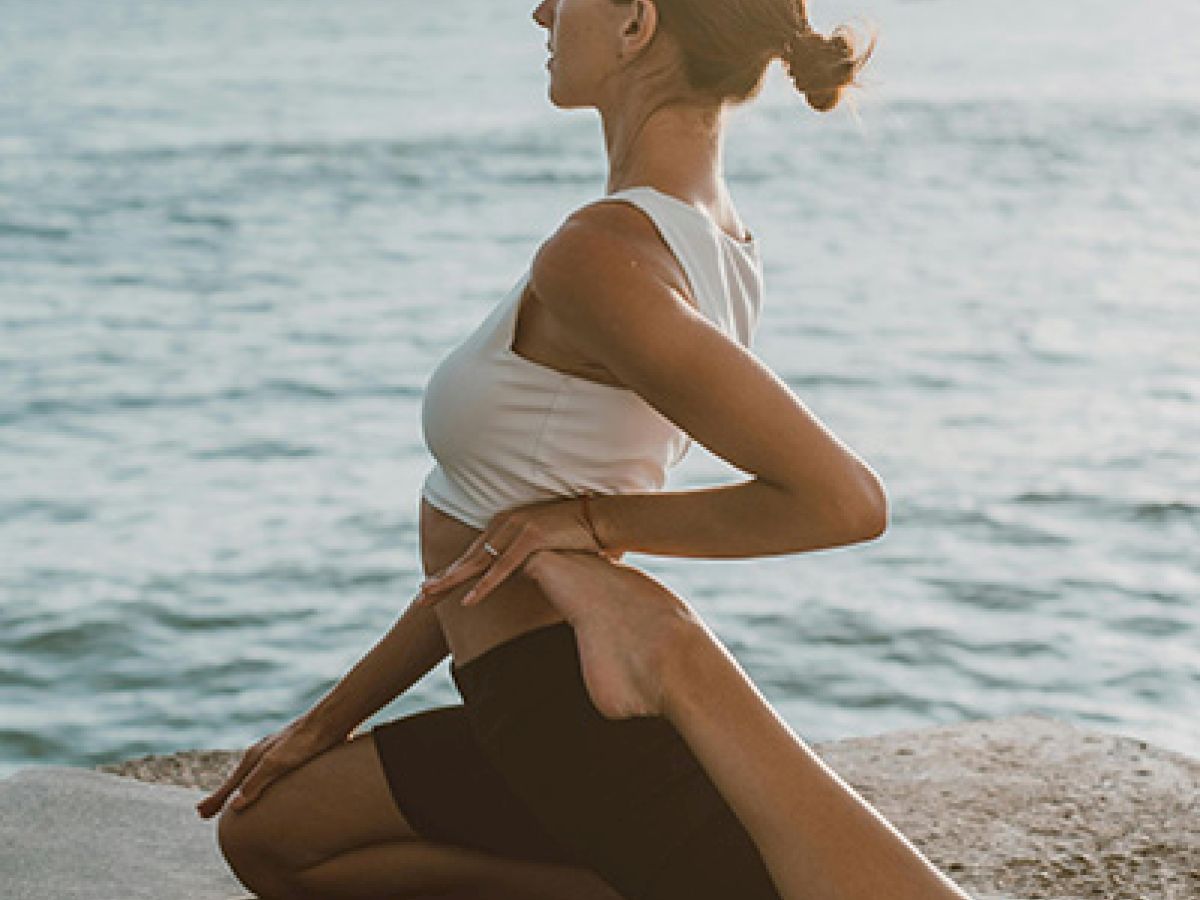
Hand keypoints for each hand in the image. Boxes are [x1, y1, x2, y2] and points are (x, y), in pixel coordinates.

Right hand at [195, 715, 343, 818]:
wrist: (332, 720)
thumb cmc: (305, 742)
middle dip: (223, 796)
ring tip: (236, 803)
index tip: (200, 814)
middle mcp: (263, 753)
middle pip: (237, 779)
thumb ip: (257, 783)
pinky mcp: (295, 754)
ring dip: (241, 790)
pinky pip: (270, 774)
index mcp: (255, 757)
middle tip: (205, 813)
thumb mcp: (278, 764)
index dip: (216, 800)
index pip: (230, 784)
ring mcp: (278, 753)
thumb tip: (235, 807)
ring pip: (253, 775)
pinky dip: (260, 784)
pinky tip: (270, 788)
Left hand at [414, 494, 623, 609]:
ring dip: (453, 582)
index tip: (433, 587)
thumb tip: (525, 575)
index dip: (452, 571)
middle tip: (420, 597)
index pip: (474, 554)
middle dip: (443, 579)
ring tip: (431, 597)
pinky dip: (484, 585)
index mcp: (506, 525)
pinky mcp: (531, 538)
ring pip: (478, 563)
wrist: (605, 518)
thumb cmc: (580, 536)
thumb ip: (530, 558)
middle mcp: (506, 524)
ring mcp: (517, 530)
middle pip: (469, 558)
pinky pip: (503, 568)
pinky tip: (467, 600)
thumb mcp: (547, 545)